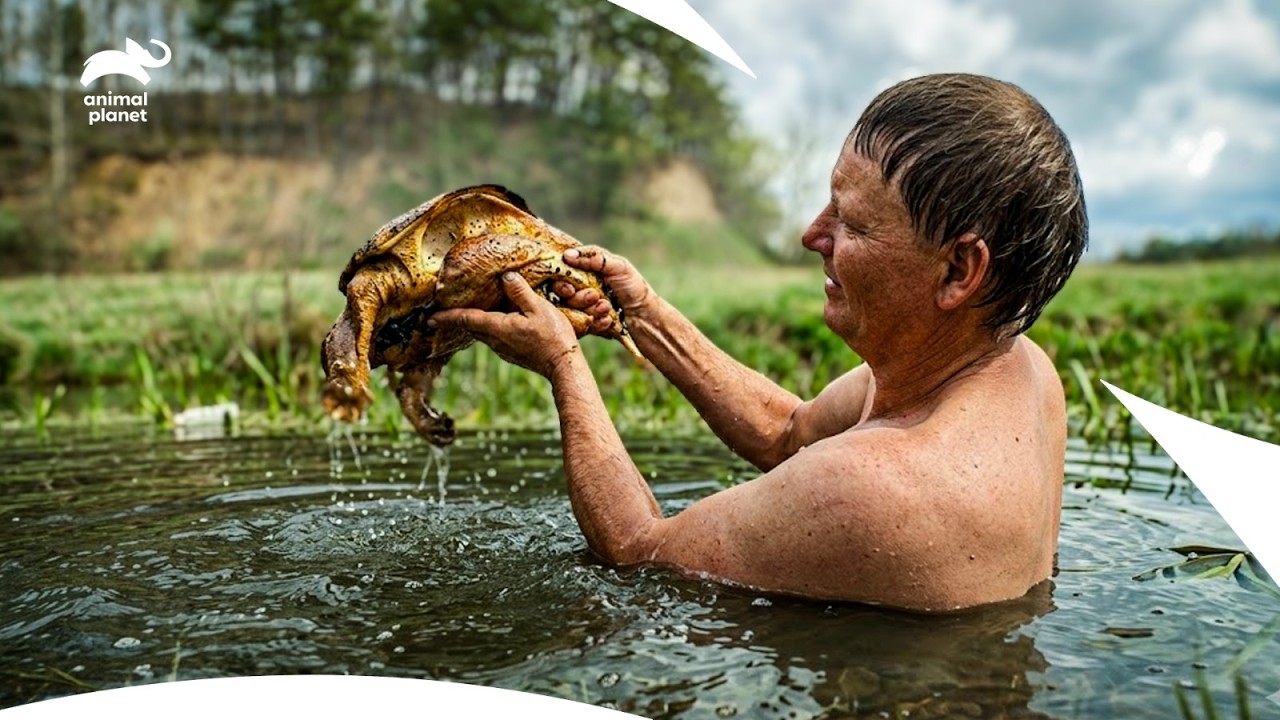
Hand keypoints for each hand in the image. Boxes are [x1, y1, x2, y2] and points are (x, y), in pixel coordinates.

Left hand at [430, 273, 581, 377]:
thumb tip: (505, 277)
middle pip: (470, 327)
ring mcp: (503, 350)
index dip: (446, 317)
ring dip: (473, 324)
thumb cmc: (553, 337)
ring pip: (482, 334)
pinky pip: (494, 338)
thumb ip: (520, 291)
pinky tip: (497, 322)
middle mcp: (495, 341)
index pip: (465, 319)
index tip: (430, 319)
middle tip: (442, 314)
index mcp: (497, 327)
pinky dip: (488, 329)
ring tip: (469, 314)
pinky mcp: (512, 354)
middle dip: (456, 320)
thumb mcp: (539, 308)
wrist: (563, 366)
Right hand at [551, 246, 652, 334]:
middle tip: (594, 296)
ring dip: (590, 309)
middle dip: (578, 298)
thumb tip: (567, 255)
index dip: (562, 284)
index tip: (570, 288)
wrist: (644, 313)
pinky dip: (596, 322)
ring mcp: (581, 308)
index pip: (561, 276)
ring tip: (606, 306)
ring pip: (572, 312)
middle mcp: (578, 289)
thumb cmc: (632, 285)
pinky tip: (608, 319)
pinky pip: (582, 327)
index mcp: (582, 272)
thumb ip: (594, 258)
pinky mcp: (587, 324)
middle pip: (563, 296)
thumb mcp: (618, 266)